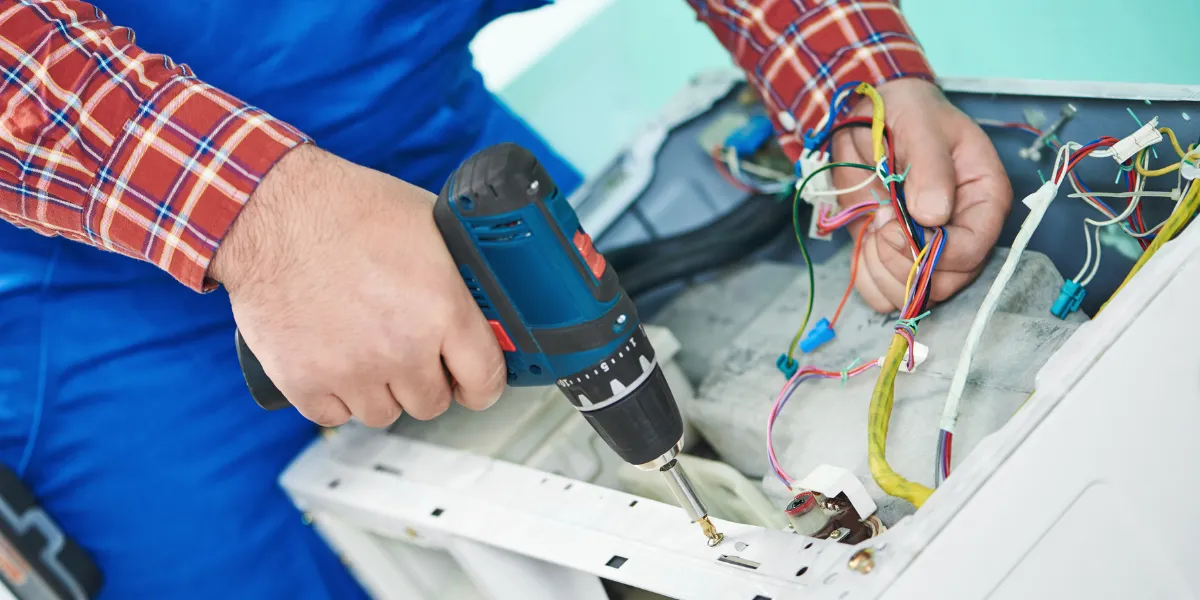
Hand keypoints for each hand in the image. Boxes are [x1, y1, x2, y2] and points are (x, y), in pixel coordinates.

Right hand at [210, 146, 505, 426]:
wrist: (270, 210)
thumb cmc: (346, 208)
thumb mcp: (428, 226)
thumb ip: (460, 276)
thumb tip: (484, 300)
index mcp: (442, 310)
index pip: (485, 382)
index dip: (481, 385)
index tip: (472, 383)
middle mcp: (401, 348)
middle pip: (432, 404)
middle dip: (425, 381)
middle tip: (409, 352)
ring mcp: (351, 371)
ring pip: (383, 414)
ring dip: (379, 390)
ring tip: (365, 349)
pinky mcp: (304, 382)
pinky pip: (334, 416)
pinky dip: (334, 396)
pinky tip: (332, 359)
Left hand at [830, 79, 1011, 311]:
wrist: (876, 115)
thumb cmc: (909, 113)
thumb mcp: (921, 126)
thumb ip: (929, 168)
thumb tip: (933, 215)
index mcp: (984, 199)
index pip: (971, 251)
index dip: (932, 251)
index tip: (893, 226)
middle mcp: (962, 232)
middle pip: (945, 283)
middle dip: (904, 264)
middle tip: (878, 225)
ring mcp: (929, 249)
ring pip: (913, 293)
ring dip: (882, 269)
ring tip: (872, 227)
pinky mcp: (896, 257)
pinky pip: (884, 292)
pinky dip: (867, 276)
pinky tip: (864, 244)